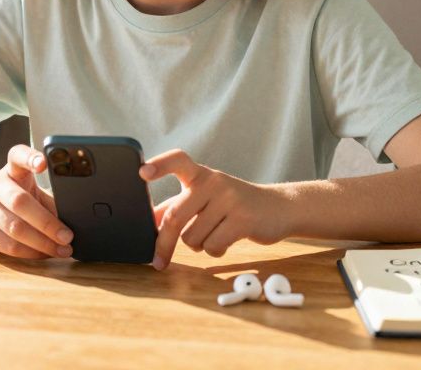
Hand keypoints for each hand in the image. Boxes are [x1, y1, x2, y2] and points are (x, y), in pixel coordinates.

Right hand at [0, 145, 73, 259]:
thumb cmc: (10, 200)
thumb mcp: (28, 191)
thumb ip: (48, 201)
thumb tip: (76, 221)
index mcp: (11, 171)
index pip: (17, 156)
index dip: (29, 158)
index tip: (44, 163)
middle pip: (20, 202)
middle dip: (48, 223)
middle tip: (68, 236)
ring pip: (15, 229)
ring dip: (43, 243)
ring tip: (62, 250)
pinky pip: (8, 246)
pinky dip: (31, 253)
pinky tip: (44, 254)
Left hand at [140, 149, 289, 269]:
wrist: (279, 208)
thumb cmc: (233, 205)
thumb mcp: (205, 199)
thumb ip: (176, 207)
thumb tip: (147, 220)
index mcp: (200, 174)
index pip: (178, 160)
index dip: (159, 165)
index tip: (142, 172)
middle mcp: (213, 182)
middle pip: (175, 217)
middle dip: (164, 243)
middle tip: (158, 260)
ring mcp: (229, 199)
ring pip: (193, 238)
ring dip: (198, 246)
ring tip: (214, 234)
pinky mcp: (243, 219)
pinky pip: (213, 246)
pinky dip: (215, 251)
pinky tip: (225, 242)